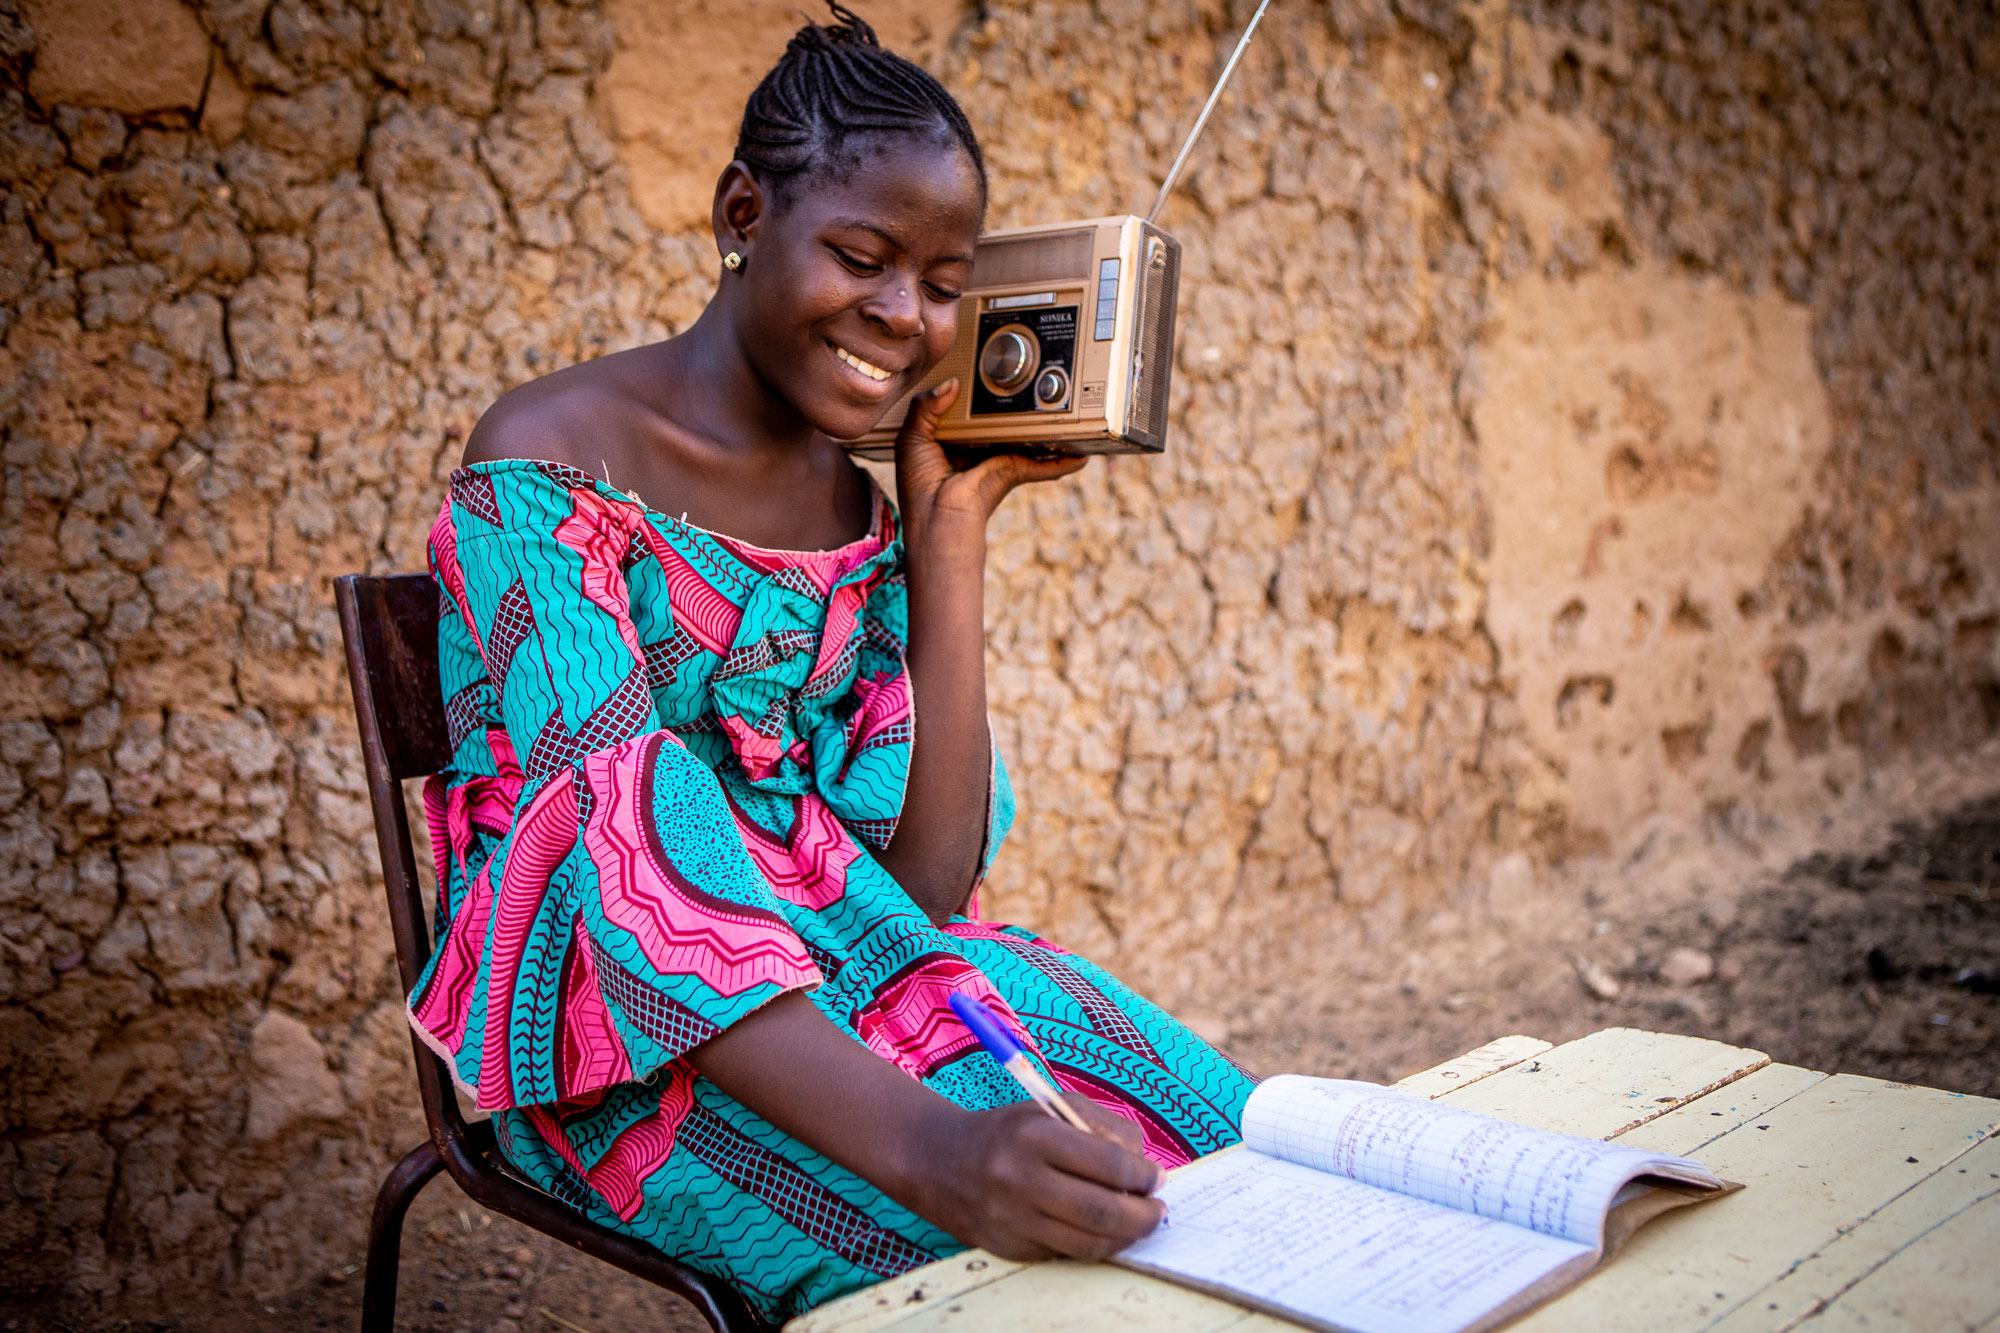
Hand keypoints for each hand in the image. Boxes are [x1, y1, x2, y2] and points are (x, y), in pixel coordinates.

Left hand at [893, 378, 1087, 551]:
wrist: (939, 515)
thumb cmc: (919, 484)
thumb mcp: (911, 437)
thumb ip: (925, 407)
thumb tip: (951, 384)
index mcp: (951, 442)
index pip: (965, 414)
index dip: (974, 396)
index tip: (985, 374)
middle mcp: (977, 450)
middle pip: (1000, 424)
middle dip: (1015, 408)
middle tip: (1031, 382)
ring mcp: (999, 460)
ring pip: (1025, 440)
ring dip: (1044, 431)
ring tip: (1063, 410)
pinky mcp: (1014, 470)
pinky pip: (1043, 465)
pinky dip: (1062, 463)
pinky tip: (1080, 456)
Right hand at [907, 1096, 1166, 1261]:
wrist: (942, 1162)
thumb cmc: (1010, 1133)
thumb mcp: (1052, 1109)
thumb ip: (1102, 1128)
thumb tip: (1144, 1166)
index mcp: (1035, 1136)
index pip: (1107, 1163)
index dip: (1142, 1175)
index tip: (1156, 1178)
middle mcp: (1021, 1180)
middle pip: (1102, 1212)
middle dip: (1143, 1216)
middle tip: (1157, 1210)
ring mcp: (1014, 1220)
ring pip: (1087, 1244)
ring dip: (1125, 1238)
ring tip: (1137, 1225)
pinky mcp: (1011, 1248)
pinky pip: (1065, 1254)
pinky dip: (1092, 1245)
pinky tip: (1101, 1231)